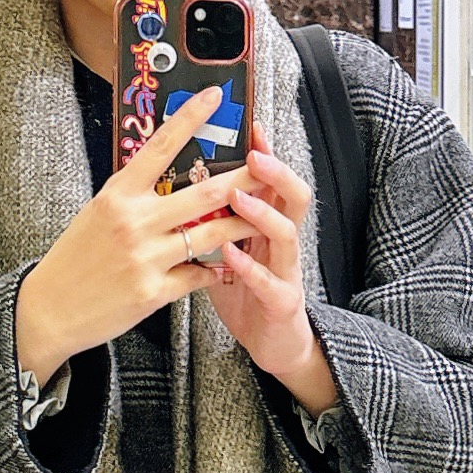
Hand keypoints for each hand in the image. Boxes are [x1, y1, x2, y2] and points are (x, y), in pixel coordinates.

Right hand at [15, 86, 262, 384]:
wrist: (51, 307)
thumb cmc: (79, 258)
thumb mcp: (100, 213)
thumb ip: (135, 197)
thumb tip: (166, 178)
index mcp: (118, 193)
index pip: (160, 145)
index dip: (190, 118)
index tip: (216, 96)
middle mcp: (133, 220)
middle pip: (202, 194)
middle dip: (242, 182)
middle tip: (268, 170)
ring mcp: (145, 256)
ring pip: (210, 237)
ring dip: (240, 229)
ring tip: (261, 222)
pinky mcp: (153, 291)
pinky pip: (197, 277)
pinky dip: (213, 272)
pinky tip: (222, 270)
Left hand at [206, 120, 337, 411]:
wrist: (273, 347)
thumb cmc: (246, 297)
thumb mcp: (228, 251)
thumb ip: (212, 222)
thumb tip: (178, 185)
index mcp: (268, 227)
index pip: (271, 181)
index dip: (265, 152)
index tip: (250, 125)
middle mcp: (282, 244)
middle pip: (293, 197)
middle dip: (274, 173)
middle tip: (253, 154)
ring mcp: (286, 273)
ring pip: (287, 235)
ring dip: (262, 214)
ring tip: (240, 198)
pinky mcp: (282, 304)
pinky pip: (268, 282)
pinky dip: (249, 267)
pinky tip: (230, 256)